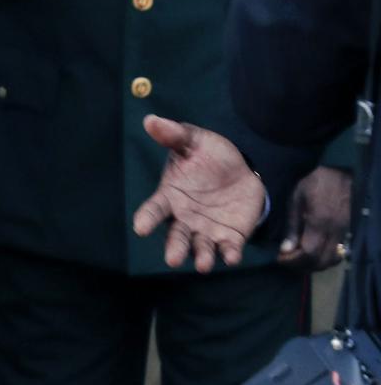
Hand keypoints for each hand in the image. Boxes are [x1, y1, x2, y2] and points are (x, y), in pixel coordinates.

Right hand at [132, 115, 266, 271]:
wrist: (245, 168)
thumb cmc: (211, 155)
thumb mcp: (195, 141)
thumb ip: (174, 135)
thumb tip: (150, 119)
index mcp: (171, 196)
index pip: (154, 209)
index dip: (147, 219)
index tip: (140, 228)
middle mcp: (185, 218)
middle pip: (176, 236)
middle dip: (174, 249)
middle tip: (173, 260)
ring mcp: (207, 230)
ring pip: (200, 248)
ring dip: (201, 257)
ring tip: (203, 264)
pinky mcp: (230, 237)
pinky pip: (228, 249)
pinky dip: (229, 255)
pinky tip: (231, 257)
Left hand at [279, 166, 352, 268]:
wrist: (341, 174)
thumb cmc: (315, 183)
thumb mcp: (296, 199)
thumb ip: (292, 226)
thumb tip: (285, 249)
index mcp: (319, 222)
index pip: (309, 253)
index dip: (293, 261)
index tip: (280, 258)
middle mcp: (335, 231)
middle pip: (321, 261)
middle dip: (302, 266)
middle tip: (288, 261)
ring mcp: (344, 233)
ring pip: (332, 260)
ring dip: (315, 264)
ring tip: (299, 259)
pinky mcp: (349, 232)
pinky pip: (339, 253)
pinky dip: (326, 258)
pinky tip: (315, 253)